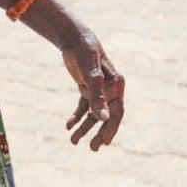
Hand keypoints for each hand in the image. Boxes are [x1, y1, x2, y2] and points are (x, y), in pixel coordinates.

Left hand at [61, 31, 124, 151]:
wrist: (74, 38)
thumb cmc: (86, 53)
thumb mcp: (91, 75)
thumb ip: (97, 97)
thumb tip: (104, 119)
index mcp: (117, 85)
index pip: (117, 112)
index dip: (112, 128)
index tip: (104, 143)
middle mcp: (110, 89)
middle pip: (107, 116)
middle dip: (99, 133)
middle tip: (93, 149)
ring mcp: (98, 89)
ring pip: (93, 114)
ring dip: (85, 128)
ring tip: (73, 141)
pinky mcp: (87, 88)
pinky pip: (83, 107)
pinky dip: (76, 116)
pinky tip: (68, 125)